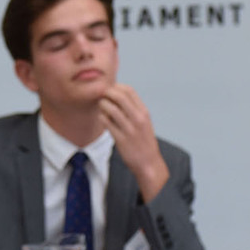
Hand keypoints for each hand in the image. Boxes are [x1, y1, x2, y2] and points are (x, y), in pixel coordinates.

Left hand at [98, 84, 168, 199]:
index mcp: (144, 112)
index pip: (129, 91)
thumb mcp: (144, 121)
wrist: (148, 162)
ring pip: (111, 109)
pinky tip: (102, 118)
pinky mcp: (121, 139)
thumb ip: (133, 109)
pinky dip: (101, 117)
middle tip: (101, 95)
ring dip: (102, 104)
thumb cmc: (144, 141)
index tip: (110, 89)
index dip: (117, 87)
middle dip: (107, 93)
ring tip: (101, 106)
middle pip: (120, 96)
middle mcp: (138, 119)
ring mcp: (130, 129)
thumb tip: (117, 94)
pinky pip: (107, 123)